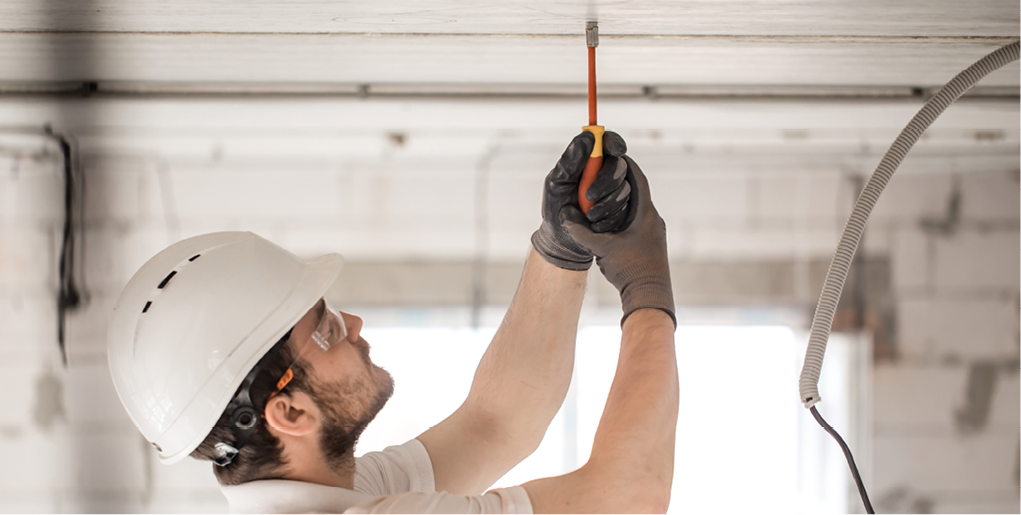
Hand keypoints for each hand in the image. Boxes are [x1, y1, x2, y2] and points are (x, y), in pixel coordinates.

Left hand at [531, 132, 632, 269]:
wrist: (562, 240)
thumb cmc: (556, 207)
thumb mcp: (557, 183)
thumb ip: (571, 160)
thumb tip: (588, 137)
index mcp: (589, 162)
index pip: (608, 143)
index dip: (615, 143)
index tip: (616, 150)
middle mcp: (605, 173)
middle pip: (620, 166)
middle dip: (607, 181)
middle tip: (589, 195)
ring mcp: (615, 191)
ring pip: (625, 190)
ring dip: (607, 204)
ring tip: (589, 215)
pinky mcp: (622, 210)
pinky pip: (626, 210)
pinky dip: (610, 218)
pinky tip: (597, 225)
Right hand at [560, 156, 675, 325]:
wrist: (649, 296)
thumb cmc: (629, 271)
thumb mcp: (602, 249)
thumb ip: (582, 232)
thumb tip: (564, 218)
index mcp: (645, 213)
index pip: (637, 178)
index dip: (624, 164)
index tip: (612, 155)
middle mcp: (652, 219)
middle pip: (637, 191)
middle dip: (620, 181)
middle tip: (603, 174)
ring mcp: (653, 232)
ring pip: (637, 207)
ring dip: (621, 200)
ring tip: (604, 196)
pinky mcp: (651, 243)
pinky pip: (636, 221)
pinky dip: (623, 216)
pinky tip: (610, 222)